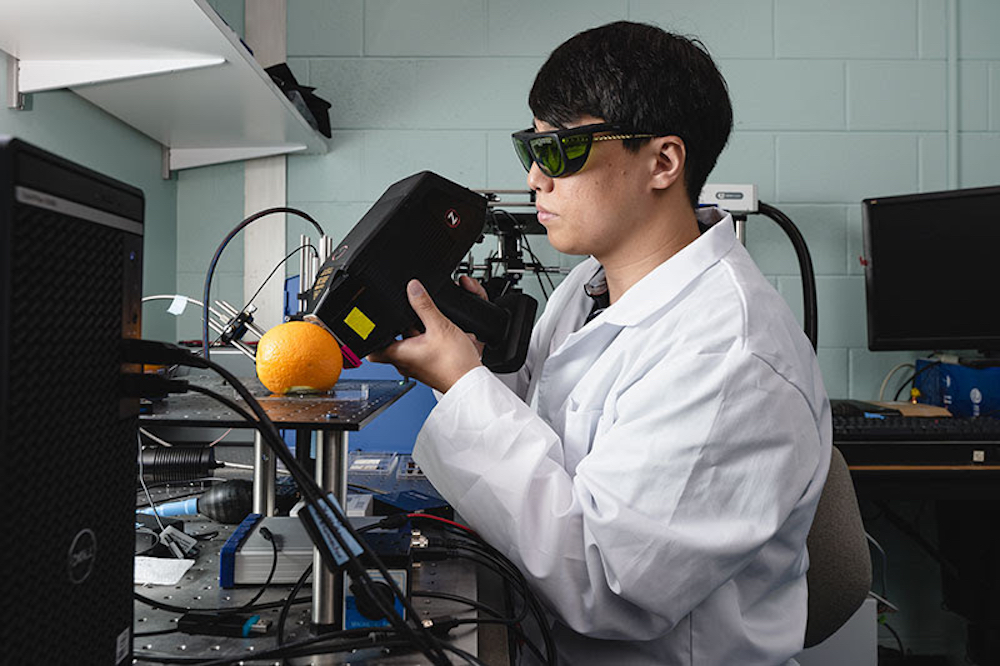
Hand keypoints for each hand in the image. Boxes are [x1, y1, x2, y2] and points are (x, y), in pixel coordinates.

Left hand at [367, 279, 483, 392]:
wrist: (472, 383)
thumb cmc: (455, 364)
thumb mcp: (440, 326)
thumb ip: (424, 305)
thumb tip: (413, 288)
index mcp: (399, 355)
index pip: (372, 349)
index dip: (371, 335)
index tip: (374, 323)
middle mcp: (404, 363)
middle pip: (393, 341)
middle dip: (400, 327)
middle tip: (410, 317)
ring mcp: (417, 366)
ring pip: (409, 344)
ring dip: (416, 333)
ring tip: (429, 325)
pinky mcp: (428, 367)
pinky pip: (421, 350)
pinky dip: (427, 340)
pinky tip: (439, 335)